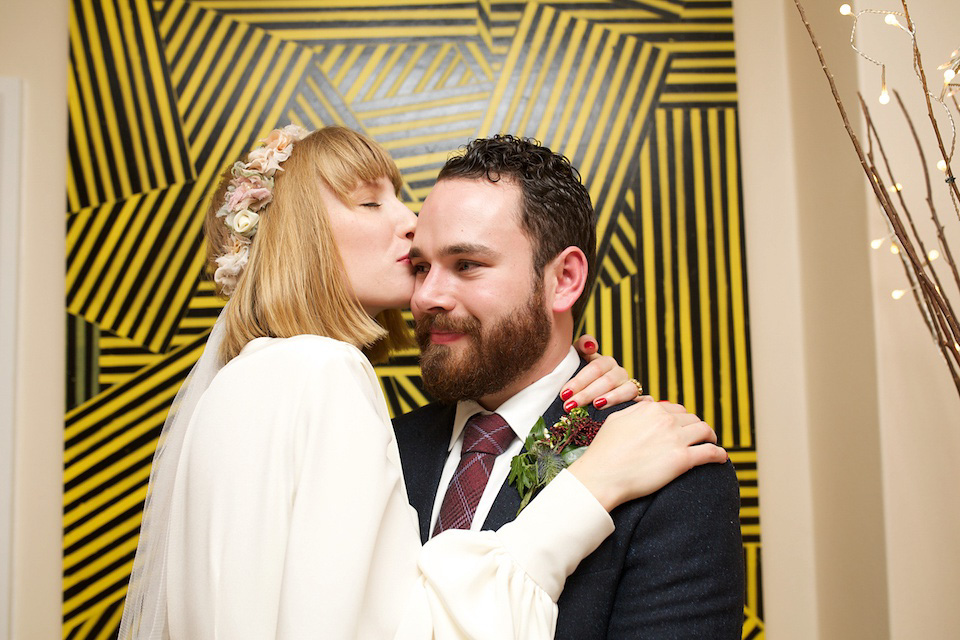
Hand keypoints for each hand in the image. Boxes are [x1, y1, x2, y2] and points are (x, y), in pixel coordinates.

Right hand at [566, 402, 726, 511]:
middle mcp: (666, 420)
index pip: (675, 409)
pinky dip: (719, 454)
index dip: (681, 418)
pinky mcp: (683, 460)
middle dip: (696, 427)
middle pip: (692, 418)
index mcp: (651, 409)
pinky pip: (710, 452)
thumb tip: (647, 405)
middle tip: (699, 436)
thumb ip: (635, 410)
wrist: (602, 476)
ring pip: (705, 431)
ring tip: (711, 443)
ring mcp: (676, 439)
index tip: (682, 427)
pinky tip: (721, 458)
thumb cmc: (603, 451)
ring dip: (710, 436)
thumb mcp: (616, 420)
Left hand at [567, 334, 642, 409]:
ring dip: (612, 398)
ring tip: (596, 405)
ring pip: (627, 389)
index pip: (595, 368)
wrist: (590, 393)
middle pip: (607, 381)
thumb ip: (582, 346)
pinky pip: (642, 401)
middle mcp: (619, 373)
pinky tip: (631, 410)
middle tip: (571, 405)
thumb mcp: (577, 358)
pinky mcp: (637, 400)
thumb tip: (591, 346)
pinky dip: (640, 403)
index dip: (580, 380)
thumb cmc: (580, 374)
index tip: (565, 393)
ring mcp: (629, 386)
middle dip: (587, 394)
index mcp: (605, 362)